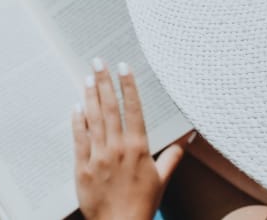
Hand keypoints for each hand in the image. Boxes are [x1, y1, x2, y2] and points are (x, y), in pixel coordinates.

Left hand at [72, 59, 194, 219]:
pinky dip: (77, 121)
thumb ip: (174, 155)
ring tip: (87, 76)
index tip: (123, 66)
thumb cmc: (142, 204)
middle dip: (104, 82)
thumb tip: (190, 137)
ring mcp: (98, 157)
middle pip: (110, 108)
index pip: (133, 108)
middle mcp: (117, 147)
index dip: (128, 85)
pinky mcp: (82, 168)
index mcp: (138, 147)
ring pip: (93, 119)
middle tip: (98, 62)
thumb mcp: (162, 178)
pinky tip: (76, 105)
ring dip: (90, 96)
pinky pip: (79, 139)